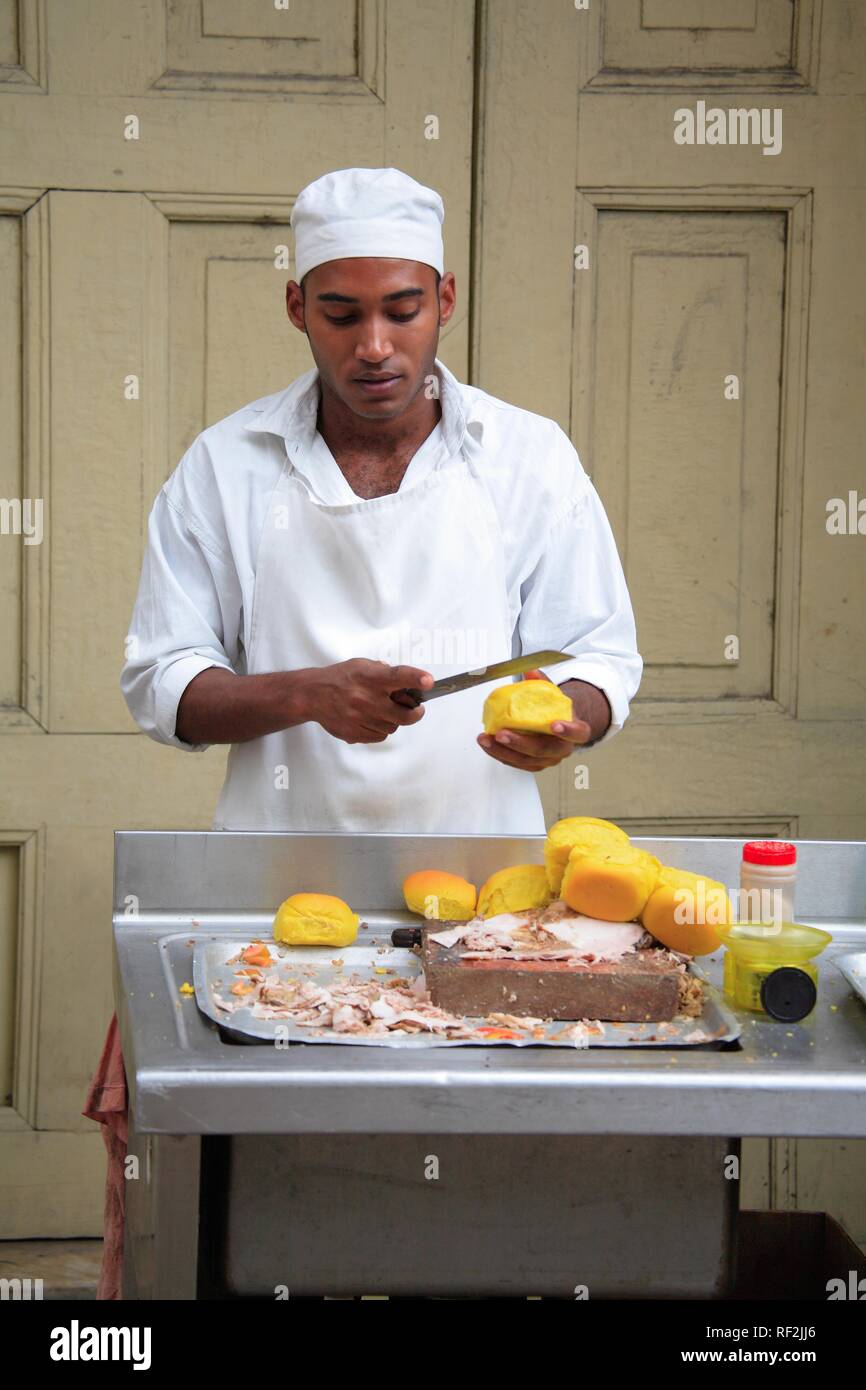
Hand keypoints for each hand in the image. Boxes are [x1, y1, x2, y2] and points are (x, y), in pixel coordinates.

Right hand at [304, 658, 432, 743]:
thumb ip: (385, 673)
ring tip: (382, 711)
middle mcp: (366, 699)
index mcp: (370, 677)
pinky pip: (379, 736)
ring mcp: (360, 718)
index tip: (429, 681)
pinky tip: (371, 719)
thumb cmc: (341, 678)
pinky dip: (380, 729)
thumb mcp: (362, 665)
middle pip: (404, 715)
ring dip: (394, 720)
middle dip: (415, 713)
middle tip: (417, 709)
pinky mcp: (354, 733)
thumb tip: (408, 684)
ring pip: (393, 727)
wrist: (312, 695)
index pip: (398, 676)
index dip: (415, 678)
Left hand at [476, 669, 591, 771]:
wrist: (556, 725)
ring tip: (486, 739)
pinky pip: (514, 763)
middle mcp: (562, 749)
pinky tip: (488, 744)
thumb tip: (530, 671)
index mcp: (576, 732)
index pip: (577, 733)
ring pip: (525, 760)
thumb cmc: (556, 711)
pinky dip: (499, 753)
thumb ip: (543, 683)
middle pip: (545, 750)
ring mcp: (547, 760)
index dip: (568, 730)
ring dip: (503, 750)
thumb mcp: (554, 694)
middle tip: (502, 733)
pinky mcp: (532, 765)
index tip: (554, 725)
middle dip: (521, 743)